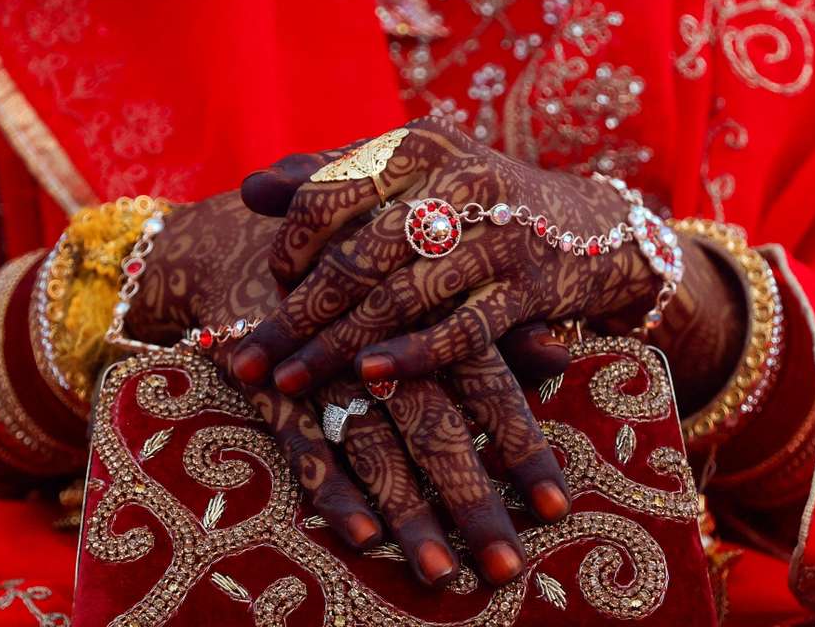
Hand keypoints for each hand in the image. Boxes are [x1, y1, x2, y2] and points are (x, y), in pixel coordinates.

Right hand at [127, 186, 572, 586]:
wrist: (252, 243)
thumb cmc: (366, 271)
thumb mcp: (430, 282)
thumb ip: (493, 323)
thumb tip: (561, 353)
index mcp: (431, 312)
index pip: (489, 386)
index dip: (523, 448)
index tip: (557, 509)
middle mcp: (383, 342)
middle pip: (434, 426)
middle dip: (470, 500)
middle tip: (504, 568)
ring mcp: (325, 367)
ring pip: (373, 443)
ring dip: (406, 510)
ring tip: (439, 572)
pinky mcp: (273, 385)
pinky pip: (301, 442)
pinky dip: (330, 487)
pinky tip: (361, 536)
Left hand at [230, 116, 660, 392]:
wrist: (595, 228)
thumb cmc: (477, 202)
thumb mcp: (412, 172)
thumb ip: (333, 176)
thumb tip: (250, 190)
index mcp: (418, 145)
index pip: (326, 196)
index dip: (288, 248)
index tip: (272, 288)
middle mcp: (460, 180)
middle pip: (357, 257)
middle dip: (296, 316)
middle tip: (248, 363)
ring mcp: (500, 234)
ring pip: (401, 298)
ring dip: (337, 347)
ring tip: (289, 383)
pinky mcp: (533, 287)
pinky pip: (464, 330)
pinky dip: (413, 355)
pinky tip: (368, 378)